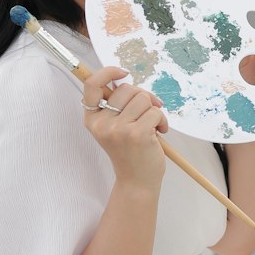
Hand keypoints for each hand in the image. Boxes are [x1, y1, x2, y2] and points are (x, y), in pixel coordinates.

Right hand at [80, 65, 168, 192]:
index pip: (91, 85)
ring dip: (154, 109)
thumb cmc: (130, 152)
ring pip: (143, 98)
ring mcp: (118, 129)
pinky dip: (162, 121)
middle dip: (143, 97)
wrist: (137, 182)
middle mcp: (102, 123)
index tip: (123, 72)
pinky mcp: (136, 134)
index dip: (107, 72)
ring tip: (152, 126)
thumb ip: (117, 105)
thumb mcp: (115, 127)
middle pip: (126, 89)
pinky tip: (159, 133)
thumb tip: (124, 78)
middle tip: (148, 112)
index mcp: (92, 119)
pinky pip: (155, 112)